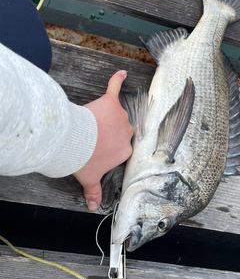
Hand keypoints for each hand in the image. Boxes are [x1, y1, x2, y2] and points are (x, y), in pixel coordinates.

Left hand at [73, 70, 132, 210]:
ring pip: (115, 114)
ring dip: (105, 117)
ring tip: (89, 123)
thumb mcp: (90, 178)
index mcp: (125, 150)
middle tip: (93, 138)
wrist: (74, 142)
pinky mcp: (110, 102)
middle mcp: (127, 132)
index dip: (108, 148)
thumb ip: (94, 192)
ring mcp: (119, 117)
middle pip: (121, 131)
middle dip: (109, 134)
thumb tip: (94, 207)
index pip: (121, 147)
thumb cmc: (84, 159)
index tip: (98, 150)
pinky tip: (121, 72)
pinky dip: (117, 79)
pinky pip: (115, 88)